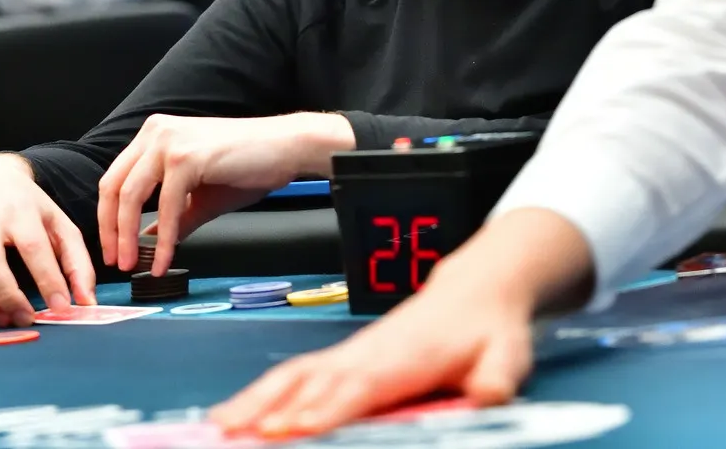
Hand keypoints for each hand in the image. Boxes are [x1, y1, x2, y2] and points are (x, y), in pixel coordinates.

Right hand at [0, 154, 95, 325]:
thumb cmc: (25, 206)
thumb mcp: (57, 223)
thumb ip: (76, 261)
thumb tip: (86, 300)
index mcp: (20, 209)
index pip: (33, 246)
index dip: (47, 279)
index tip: (61, 307)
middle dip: (8, 296)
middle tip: (26, 319)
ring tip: (3, 320)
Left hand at [100, 113, 353, 275]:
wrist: (287, 148)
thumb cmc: (250, 164)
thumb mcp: (201, 194)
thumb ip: (173, 215)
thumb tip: (147, 239)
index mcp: (155, 134)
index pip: (115, 178)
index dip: (108, 217)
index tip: (112, 247)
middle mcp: (156, 131)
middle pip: (113, 187)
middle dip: (110, 230)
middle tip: (116, 261)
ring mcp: (170, 141)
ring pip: (130, 196)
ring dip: (127, 237)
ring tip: (133, 264)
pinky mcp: (187, 157)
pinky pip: (165, 206)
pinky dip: (163, 239)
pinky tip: (164, 259)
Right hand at [210, 208, 592, 438]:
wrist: (475, 291)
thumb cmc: (487, 329)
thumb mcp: (507, 355)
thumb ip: (498, 378)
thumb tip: (490, 394)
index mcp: (404, 358)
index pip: (357, 387)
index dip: (324, 409)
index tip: (290, 429)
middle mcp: (366, 354)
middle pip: (309, 381)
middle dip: (269, 409)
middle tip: (232, 437)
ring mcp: (349, 355)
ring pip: (292, 376)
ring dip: (253, 401)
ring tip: (218, 428)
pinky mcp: (341, 361)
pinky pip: (293, 376)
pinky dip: (260, 395)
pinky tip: (238, 416)